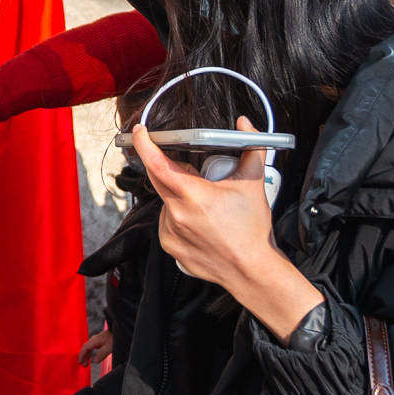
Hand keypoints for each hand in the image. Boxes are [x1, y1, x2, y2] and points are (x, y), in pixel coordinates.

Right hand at [80, 325, 111, 367]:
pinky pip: (92, 347)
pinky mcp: (100, 340)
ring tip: (87, 362)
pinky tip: (92, 356)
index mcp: (94, 341)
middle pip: (85, 348)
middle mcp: (94, 339)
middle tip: (83, 364)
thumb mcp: (108, 348)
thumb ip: (101, 355)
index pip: (84, 348)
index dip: (81, 356)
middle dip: (83, 356)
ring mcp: (97, 339)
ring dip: (86, 355)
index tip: (80, 362)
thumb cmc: (114, 337)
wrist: (119, 330)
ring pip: (88, 348)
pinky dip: (90, 352)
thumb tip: (95, 361)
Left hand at [134, 119, 322, 338]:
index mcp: (194, 195)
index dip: (143, 144)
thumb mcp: (254, 183)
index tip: (139, 132)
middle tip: (190, 168)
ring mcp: (170, 232)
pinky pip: (166, 222)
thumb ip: (251, 147)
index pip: (157, 163)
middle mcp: (177, 214)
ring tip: (205, 205)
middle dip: (168, 167)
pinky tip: (199, 222)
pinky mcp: (169, 246)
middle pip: (158, 179)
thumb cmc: (252, 230)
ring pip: (166, 201)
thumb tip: (245, 124)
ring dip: (178, 195)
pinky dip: (178, 216)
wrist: (251, 270)